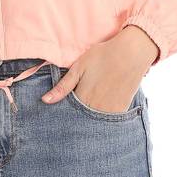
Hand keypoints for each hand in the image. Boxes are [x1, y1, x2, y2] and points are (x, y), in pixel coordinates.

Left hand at [41, 26, 158, 111]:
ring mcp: (109, 112)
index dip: (62, 113)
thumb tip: (45, 101)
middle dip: (74, 120)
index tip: (57, 113)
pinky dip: (102, 119)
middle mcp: (95, 109)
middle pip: (80, 121)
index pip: (66, 113)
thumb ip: (63, 87)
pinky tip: (100, 110)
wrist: (131, 53)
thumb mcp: (79, 68)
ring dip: (88, 121)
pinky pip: (108, 122)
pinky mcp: (121, 110)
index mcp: (82, 98)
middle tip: (75, 110)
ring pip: (94, 123)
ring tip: (88, 111)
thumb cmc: (103, 56)